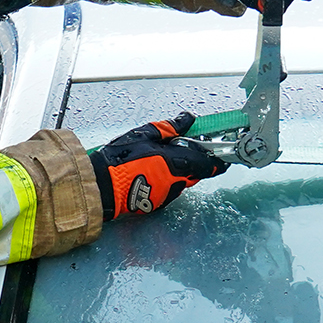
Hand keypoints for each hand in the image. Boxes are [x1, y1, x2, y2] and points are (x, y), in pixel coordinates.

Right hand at [88, 113, 227, 218]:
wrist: (104, 185)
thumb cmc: (121, 159)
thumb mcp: (145, 134)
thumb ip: (171, 128)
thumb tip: (188, 119)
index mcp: (178, 163)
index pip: (210, 164)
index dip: (217, 159)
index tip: (218, 151)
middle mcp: (178, 181)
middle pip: (196, 172)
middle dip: (192, 161)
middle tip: (178, 149)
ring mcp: (168, 194)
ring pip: (182, 180)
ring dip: (177, 170)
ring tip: (157, 160)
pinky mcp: (159, 203)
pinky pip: (169, 189)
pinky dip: (165, 180)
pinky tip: (149, 173)